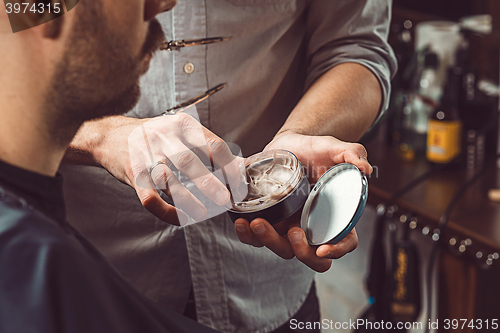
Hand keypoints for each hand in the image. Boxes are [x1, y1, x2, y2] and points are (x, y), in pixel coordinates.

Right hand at [92, 113, 244, 224]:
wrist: (112, 137)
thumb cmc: (156, 137)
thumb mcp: (183, 132)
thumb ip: (210, 147)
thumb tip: (243, 165)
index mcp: (182, 125)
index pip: (212, 144)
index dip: (229, 167)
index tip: (239, 184)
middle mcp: (163, 138)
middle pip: (190, 162)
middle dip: (210, 183)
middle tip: (225, 200)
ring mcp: (146, 157)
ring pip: (168, 181)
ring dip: (189, 200)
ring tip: (203, 213)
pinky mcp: (134, 176)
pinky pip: (150, 198)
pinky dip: (167, 211)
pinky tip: (181, 218)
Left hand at [234, 132, 371, 271]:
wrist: (288, 144)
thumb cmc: (314, 150)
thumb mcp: (333, 148)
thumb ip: (352, 154)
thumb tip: (365, 168)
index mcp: (334, 215)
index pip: (344, 242)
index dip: (337, 250)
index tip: (323, 248)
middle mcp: (312, 226)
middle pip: (311, 255)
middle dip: (301, 252)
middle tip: (293, 232)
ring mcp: (288, 226)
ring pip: (281, 248)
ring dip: (268, 241)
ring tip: (258, 222)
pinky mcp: (268, 221)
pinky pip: (257, 238)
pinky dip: (248, 236)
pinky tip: (242, 222)